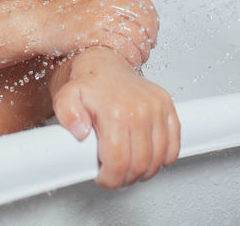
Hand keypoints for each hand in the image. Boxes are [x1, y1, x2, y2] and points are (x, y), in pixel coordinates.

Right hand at [40, 0, 158, 66]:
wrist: (38, 23)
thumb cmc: (62, 16)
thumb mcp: (89, 0)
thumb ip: (110, 4)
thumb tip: (133, 16)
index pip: (145, 4)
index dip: (152, 22)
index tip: (150, 34)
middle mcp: (107, 1)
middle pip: (144, 20)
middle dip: (150, 38)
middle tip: (147, 50)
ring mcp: (100, 16)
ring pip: (137, 35)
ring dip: (142, 51)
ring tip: (138, 59)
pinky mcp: (93, 34)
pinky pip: (123, 47)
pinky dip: (130, 57)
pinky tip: (127, 63)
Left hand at [53, 47, 180, 187]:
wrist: (102, 62)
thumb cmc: (86, 83)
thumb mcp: (65, 97)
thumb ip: (67, 114)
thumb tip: (79, 131)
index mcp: (115, 110)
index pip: (118, 160)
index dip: (110, 178)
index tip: (103, 178)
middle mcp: (140, 108)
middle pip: (139, 163)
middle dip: (125, 177)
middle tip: (114, 175)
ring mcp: (156, 107)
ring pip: (158, 158)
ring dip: (144, 171)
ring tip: (128, 167)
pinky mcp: (167, 106)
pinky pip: (174, 143)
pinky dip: (163, 157)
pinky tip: (149, 157)